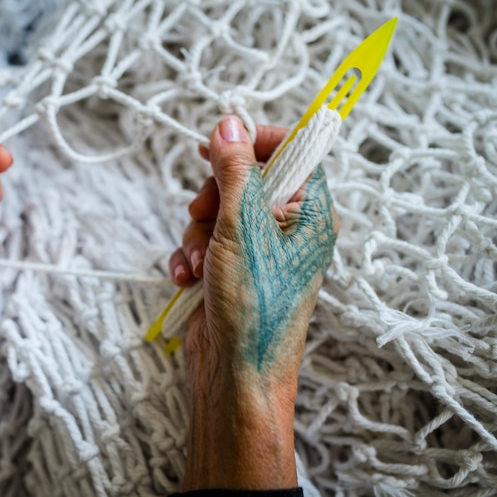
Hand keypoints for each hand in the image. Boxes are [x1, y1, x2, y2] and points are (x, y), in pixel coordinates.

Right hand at [169, 116, 337, 490]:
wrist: (236, 374)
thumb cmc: (254, 305)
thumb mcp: (242, 227)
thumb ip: (236, 171)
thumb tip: (230, 122)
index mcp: (309, 212)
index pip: (291, 151)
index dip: (252, 143)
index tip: (217, 147)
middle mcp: (286, 228)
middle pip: (242, 178)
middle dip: (212, 197)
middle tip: (204, 211)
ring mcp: (256, 251)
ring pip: (215, 211)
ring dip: (196, 233)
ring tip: (199, 262)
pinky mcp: (229, 270)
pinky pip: (202, 241)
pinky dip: (189, 256)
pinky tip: (187, 278)